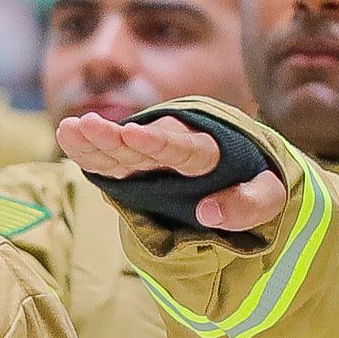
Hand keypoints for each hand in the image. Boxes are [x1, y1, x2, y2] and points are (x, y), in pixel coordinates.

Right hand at [56, 108, 292, 233]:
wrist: (246, 173)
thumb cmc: (259, 185)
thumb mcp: (271, 197)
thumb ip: (249, 204)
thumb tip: (206, 212)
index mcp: (212, 149)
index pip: (184, 147)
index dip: (159, 143)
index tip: (133, 136)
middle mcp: (178, 145)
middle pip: (143, 144)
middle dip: (113, 138)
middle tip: (85, 125)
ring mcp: (154, 154)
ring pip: (122, 149)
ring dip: (95, 141)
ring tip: (67, 129)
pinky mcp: (138, 165)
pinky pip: (111, 159)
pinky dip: (91, 152)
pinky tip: (68, 137)